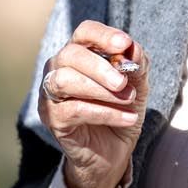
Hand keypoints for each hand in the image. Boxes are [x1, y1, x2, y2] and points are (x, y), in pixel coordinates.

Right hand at [38, 20, 148, 187]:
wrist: (113, 154)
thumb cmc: (120, 113)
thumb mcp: (136, 87)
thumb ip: (136, 66)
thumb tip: (132, 48)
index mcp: (80, 55)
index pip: (84, 32)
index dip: (103, 35)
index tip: (124, 44)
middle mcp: (59, 69)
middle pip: (71, 54)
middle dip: (101, 67)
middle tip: (124, 83)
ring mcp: (51, 95)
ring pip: (64, 80)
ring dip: (100, 90)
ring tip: (127, 100)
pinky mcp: (52, 119)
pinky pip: (72, 110)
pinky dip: (103, 112)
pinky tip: (125, 118)